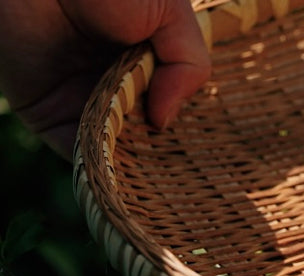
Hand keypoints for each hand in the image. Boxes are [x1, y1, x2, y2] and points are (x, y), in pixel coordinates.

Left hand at [0, 0, 210, 159]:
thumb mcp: (171, 10)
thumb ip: (189, 64)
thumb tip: (164, 121)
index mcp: (146, 61)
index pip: (172, 104)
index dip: (187, 126)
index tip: (203, 149)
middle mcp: (118, 87)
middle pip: (148, 134)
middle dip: (165, 154)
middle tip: (184, 174)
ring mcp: (86, 105)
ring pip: (119, 150)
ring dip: (137, 167)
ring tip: (159, 182)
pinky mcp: (53, 119)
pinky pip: (82, 153)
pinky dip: (101, 167)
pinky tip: (124, 176)